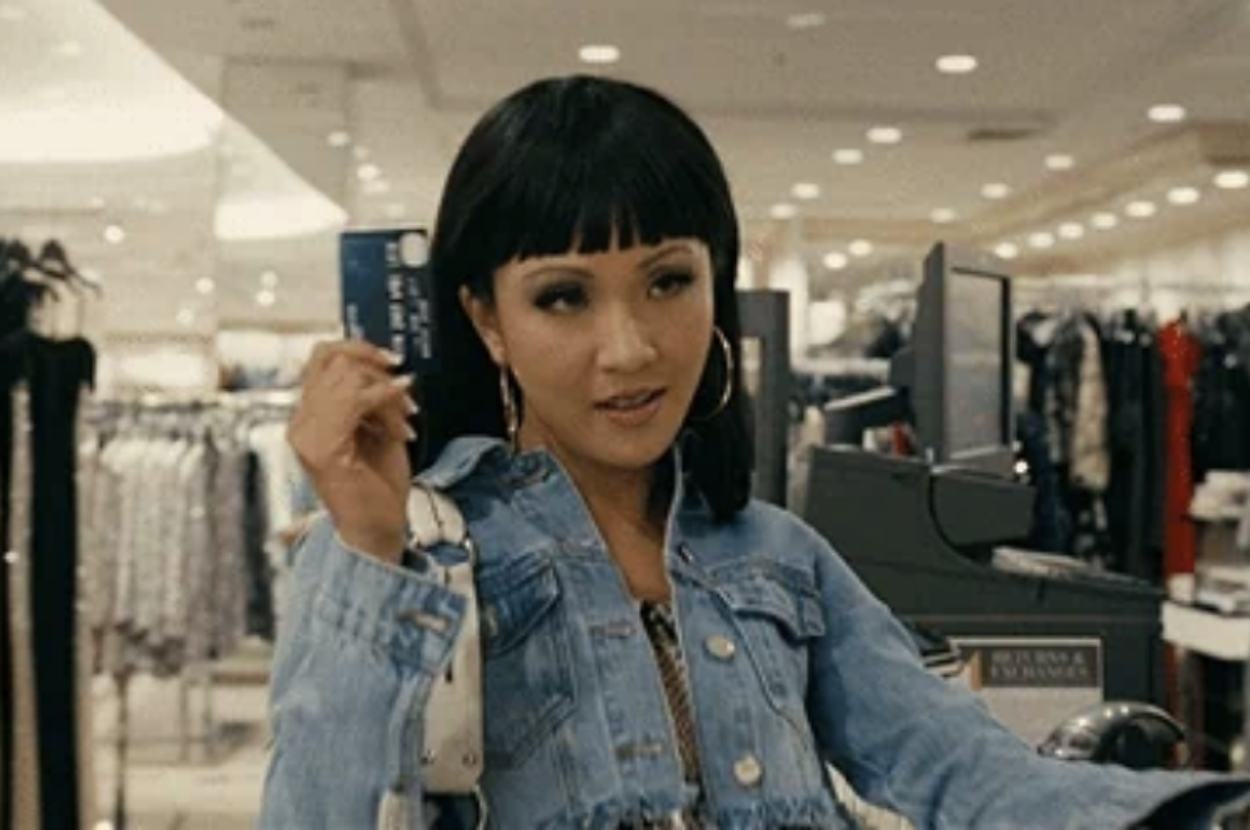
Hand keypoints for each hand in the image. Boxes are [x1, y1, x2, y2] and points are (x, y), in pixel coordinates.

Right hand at [288, 340, 416, 562]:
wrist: (378, 532)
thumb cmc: (379, 487)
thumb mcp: (377, 429)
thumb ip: (370, 397)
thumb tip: (384, 364)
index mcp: (309, 416)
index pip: (323, 356)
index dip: (362, 349)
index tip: (395, 363)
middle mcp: (300, 423)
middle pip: (335, 360)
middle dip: (379, 373)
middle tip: (407, 400)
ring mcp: (307, 436)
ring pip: (347, 378)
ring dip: (387, 394)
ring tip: (405, 422)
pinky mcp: (322, 449)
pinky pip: (354, 401)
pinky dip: (385, 402)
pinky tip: (403, 419)